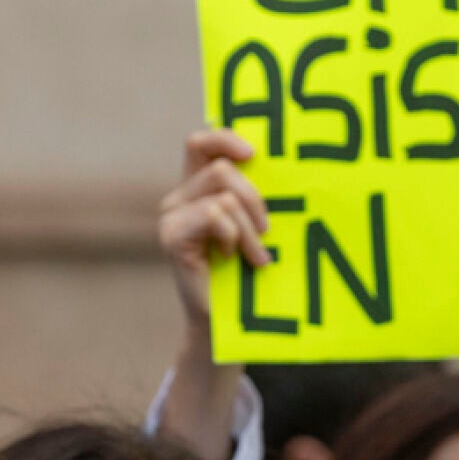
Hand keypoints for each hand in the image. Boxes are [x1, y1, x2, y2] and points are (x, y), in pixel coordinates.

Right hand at [158, 128, 271, 322]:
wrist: (229, 321)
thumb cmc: (250, 271)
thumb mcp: (257, 226)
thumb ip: (256, 197)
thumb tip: (287, 167)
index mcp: (200, 187)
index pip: (202, 142)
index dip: (226, 138)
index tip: (254, 155)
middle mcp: (181, 196)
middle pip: (221, 167)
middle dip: (254, 198)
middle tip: (267, 229)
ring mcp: (172, 215)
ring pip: (223, 195)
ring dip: (250, 229)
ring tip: (256, 256)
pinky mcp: (171, 235)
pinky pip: (214, 215)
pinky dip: (234, 237)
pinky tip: (232, 258)